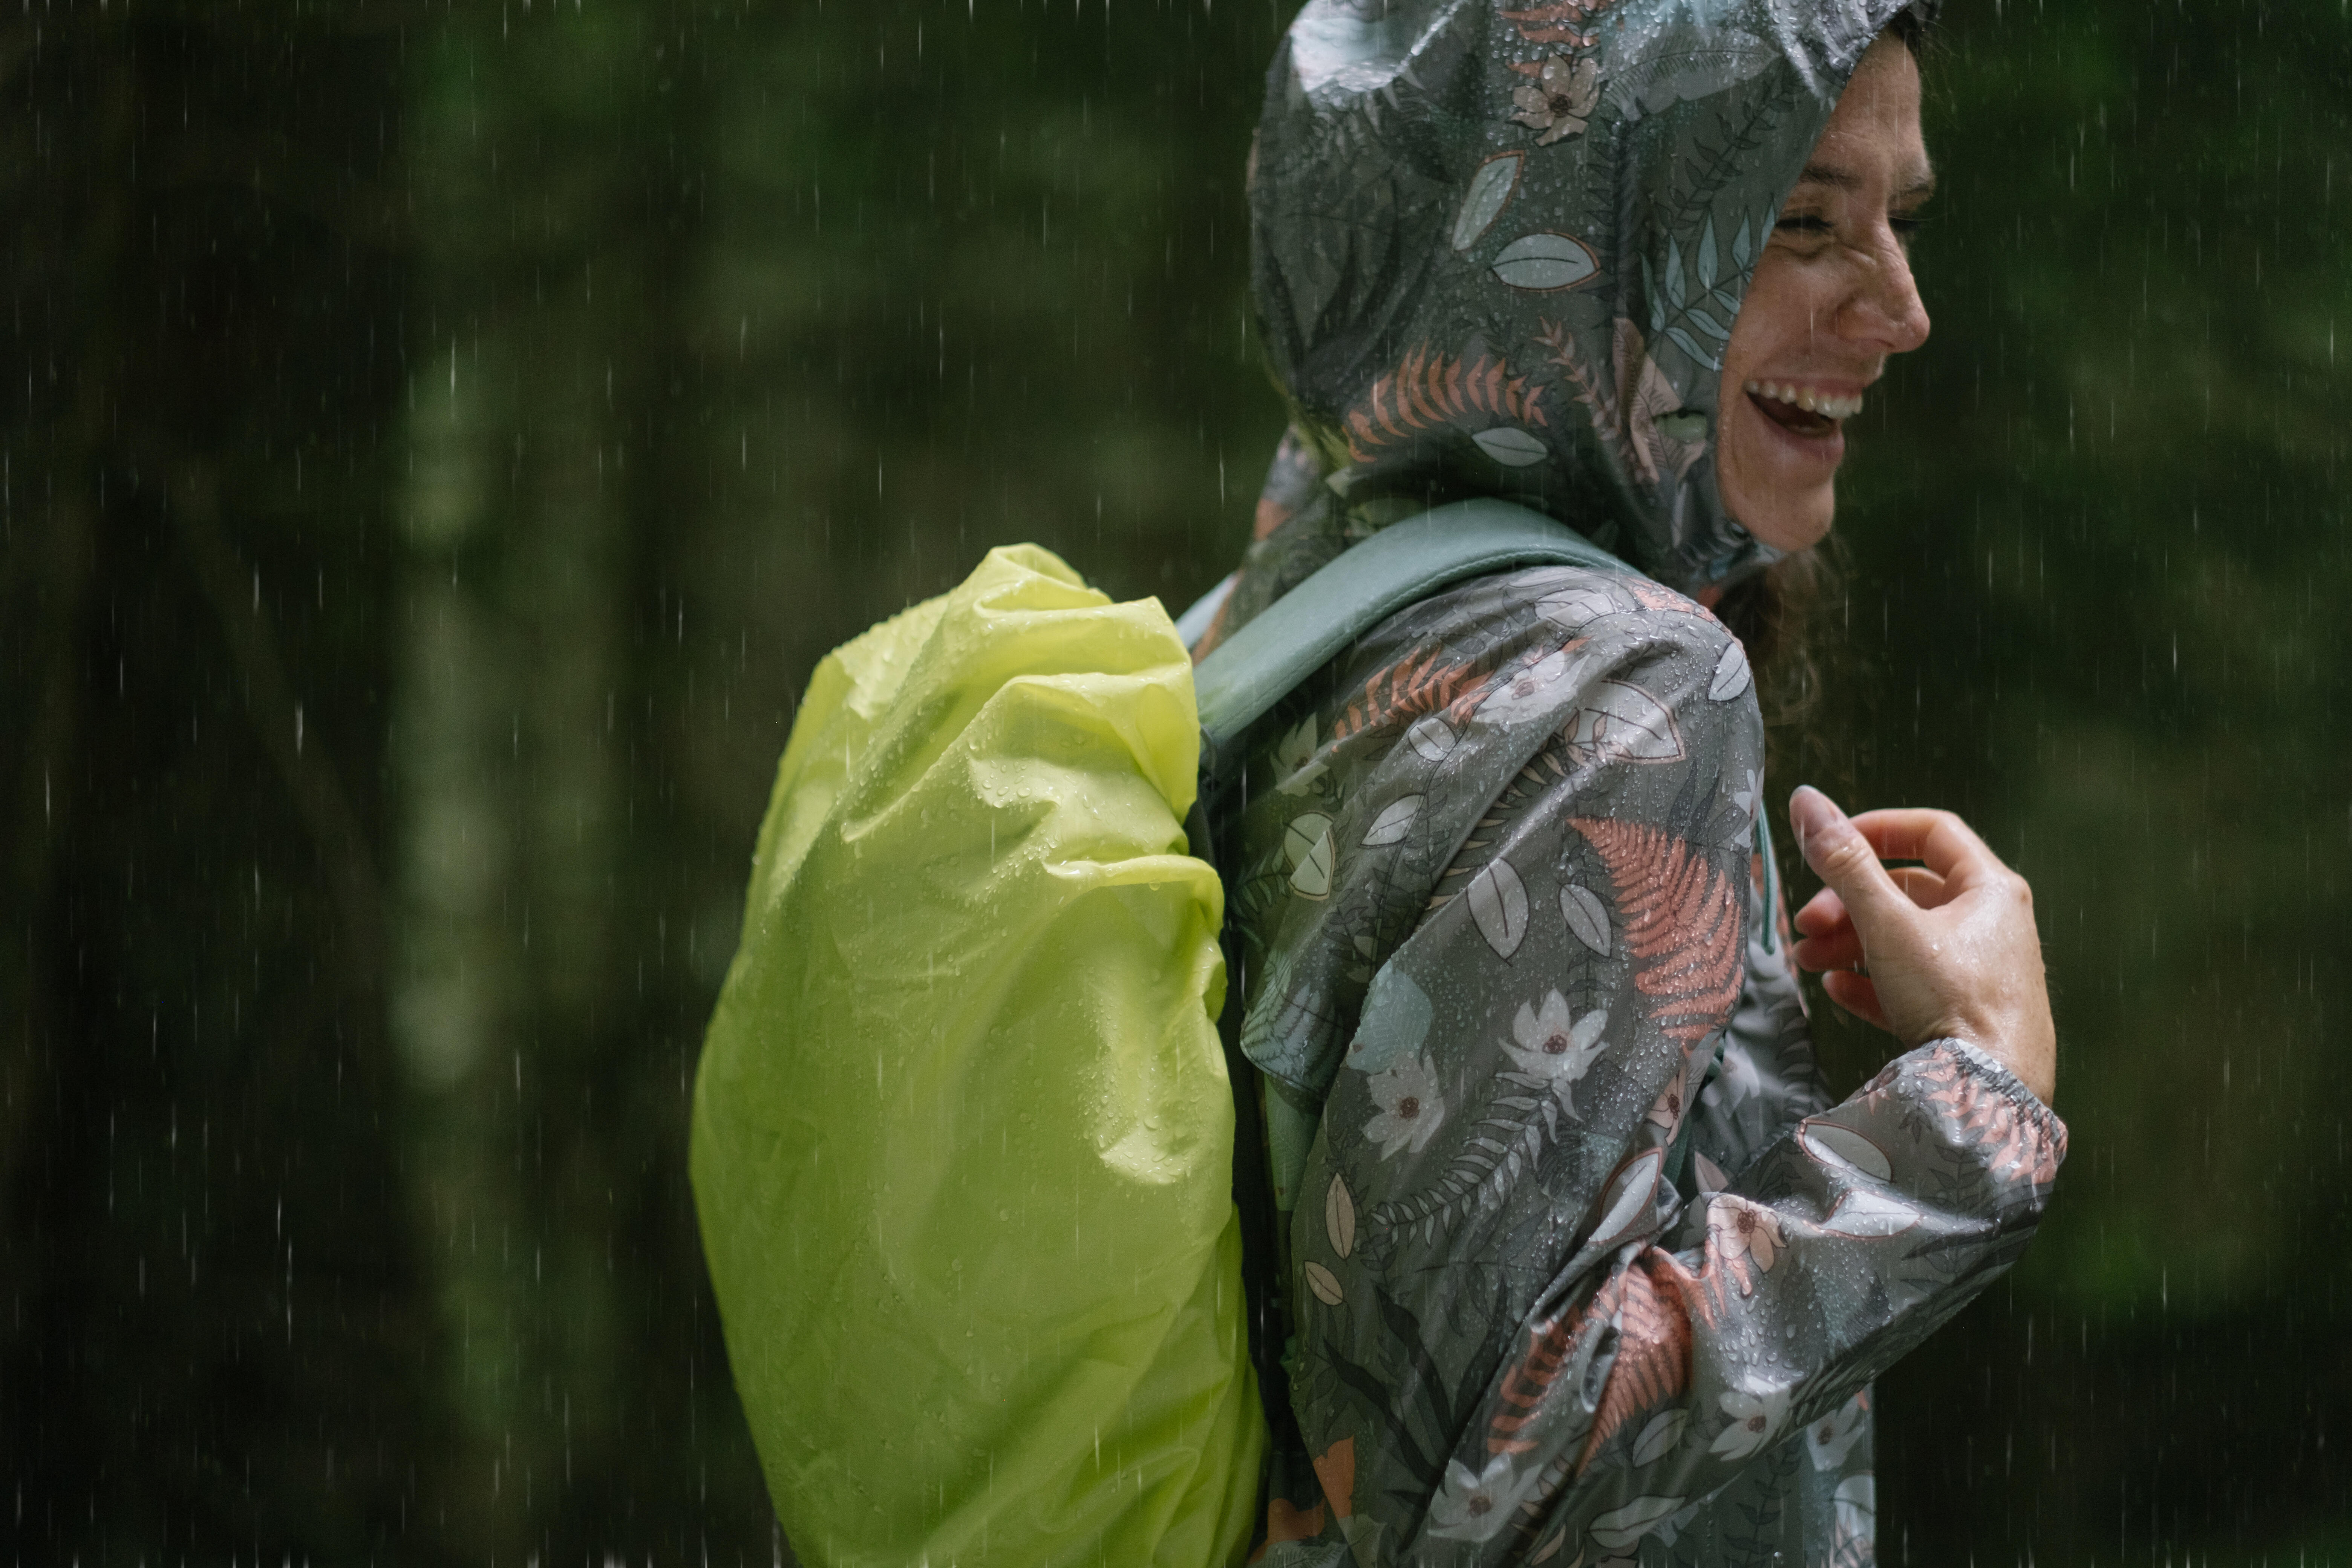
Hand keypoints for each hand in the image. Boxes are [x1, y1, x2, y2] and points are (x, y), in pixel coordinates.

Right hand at [1786, 786, 2056, 1105]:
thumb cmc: (1954, 1001)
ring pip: (1906, 939)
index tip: (1828, 845)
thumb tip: (1806, 800)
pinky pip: (1913, 985)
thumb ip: (1844, 862)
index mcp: (1990, 889)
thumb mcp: (1887, 924)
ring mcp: (1983, 972)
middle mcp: (1993, 925)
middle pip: (1909, 891)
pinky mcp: (1969, 1016)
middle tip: (1806, 922)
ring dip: (1849, 943)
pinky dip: (1871, 981)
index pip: (1931, 832)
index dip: (1875, 829)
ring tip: (1807, 962)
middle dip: (1847, 902)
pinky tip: (1837, 990)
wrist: (1992, 1096)